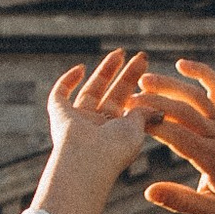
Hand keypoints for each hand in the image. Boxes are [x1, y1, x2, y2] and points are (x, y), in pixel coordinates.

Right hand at [32, 49, 157, 213]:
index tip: (148, 71)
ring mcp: (77, 120)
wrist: (86, 160)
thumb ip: (143, 114)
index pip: (127, 105)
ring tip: (120, 54)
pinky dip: (67, 81)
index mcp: (115, 133)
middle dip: (126, 75)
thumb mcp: (136, 130)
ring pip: (91, 90)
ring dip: (105, 71)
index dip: (137, 87)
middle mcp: (97, 127)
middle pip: (113, 94)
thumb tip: (156, 108)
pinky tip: (81, 68)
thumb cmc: (114, 150)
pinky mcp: (58, 114)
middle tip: (140, 57)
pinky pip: (59, 95)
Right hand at [127, 59, 214, 213]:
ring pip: (198, 97)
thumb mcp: (212, 212)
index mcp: (214, 160)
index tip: (129, 119)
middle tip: (127, 99)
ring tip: (144, 79)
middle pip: (185, 112)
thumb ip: (181, 200)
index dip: (154, 125)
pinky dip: (204, 73)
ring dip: (171, 85)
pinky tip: (183, 65)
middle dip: (155, 103)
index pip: (179, 137)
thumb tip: (148, 192)